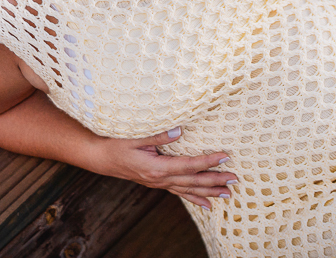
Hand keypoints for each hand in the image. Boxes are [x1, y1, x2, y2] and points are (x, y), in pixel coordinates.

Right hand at [94, 126, 236, 209]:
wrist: (100, 158)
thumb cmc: (117, 144)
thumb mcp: (136, 137)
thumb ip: (159, 136)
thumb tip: (180, 130)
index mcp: (157, 167)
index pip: (188, 165)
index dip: (207, 162)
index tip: (225, 156)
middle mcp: (159, 179)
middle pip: (192, 181)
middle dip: (215, 181)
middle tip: (235, 179)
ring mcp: (158, 183)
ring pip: (188, 190)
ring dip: (209, 192)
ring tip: (228, 194)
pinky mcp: (157, 183)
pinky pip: (179, 193)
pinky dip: (195, 198)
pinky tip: (207, 204)